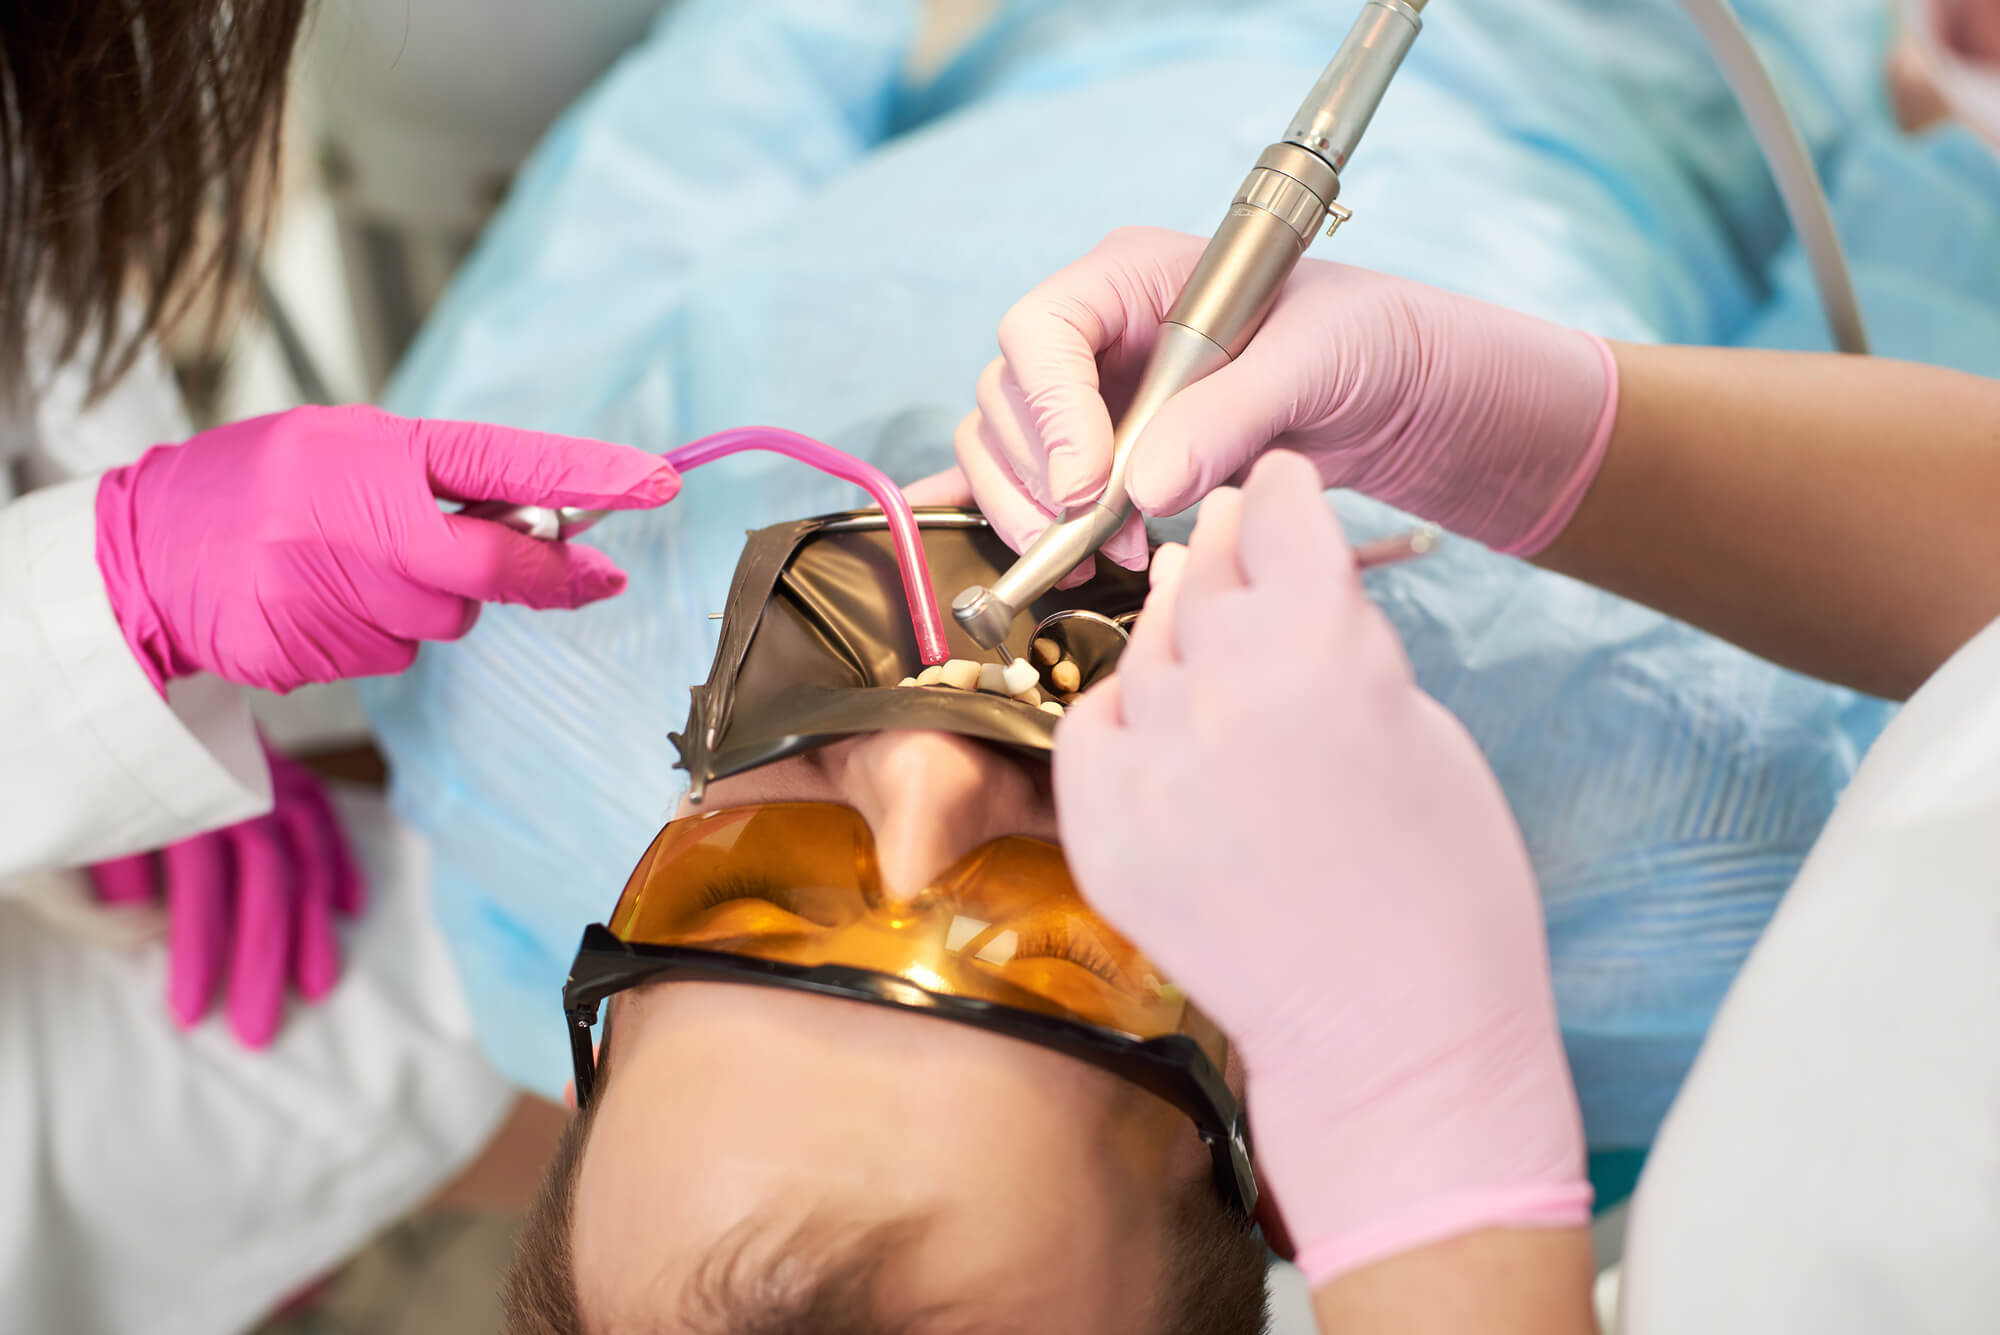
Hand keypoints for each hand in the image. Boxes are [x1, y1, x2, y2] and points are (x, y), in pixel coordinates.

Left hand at [88, 745, 362, 1048]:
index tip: (190, 1012)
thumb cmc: (74, 773)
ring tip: (318, 989)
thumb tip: (150, 935)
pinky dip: (340, 859)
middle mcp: (237, 778)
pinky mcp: (284, 767)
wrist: (122, 680)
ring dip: (312, 925)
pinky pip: (323, 813)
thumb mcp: (59, 837)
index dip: (199, 947)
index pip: (201, 877)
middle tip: (257, 1030)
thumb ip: (90, 892)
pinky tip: (350, 908)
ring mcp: (270, 770)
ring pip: (303, 851)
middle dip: (264, 957)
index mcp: (178, 788)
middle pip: (265, 873)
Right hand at [95, 404, 680, 692]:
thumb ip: (440, 483)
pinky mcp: (297, 650)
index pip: (499, 461)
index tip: (655, 481)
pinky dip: (374, 634)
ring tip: (356, 567)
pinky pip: (386, 655)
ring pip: (440, 624)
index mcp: (366, 450)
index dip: (584, 474)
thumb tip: (551, 528)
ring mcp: (319, 591)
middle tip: (578, 572)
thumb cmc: (257, 486)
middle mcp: (346, 519)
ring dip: (429, 605)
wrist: (140, 550)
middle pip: (487, 574)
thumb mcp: (344, 449)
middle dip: (540, 579)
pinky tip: (320, 602)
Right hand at [955, 226, 1616, 574]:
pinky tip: (1061, 556)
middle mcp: (1094, 331)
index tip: (1087, 484)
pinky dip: (1026, 520)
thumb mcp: (1309, 365)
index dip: (1048, 410)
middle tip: (1101, 535)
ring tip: (1102, 557)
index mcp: (1131, 276)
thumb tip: (1145, 487)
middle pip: (1007, 397)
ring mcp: (1088, 392)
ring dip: (1031, 511)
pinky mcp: (1096, 451)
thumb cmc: (1358, 341)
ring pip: (1002, 447)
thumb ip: (1231, 416)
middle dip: (1040, 477)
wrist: (1388, 391)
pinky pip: (1025, 482)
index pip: (1041, 330)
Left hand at [1054, 452, 1589, 1282]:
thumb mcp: (1421, 724)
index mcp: (1324, 651)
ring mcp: (1152, 764)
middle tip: (1233, 544)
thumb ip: (1340, 639)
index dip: (1278, 494)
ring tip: (1210, 643)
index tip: (1271, 485)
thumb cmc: (1444, 887)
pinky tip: (1161, 719)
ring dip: (1179, 635)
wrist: (1391, 1035)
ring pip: (1147, 647)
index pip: (1276, 516)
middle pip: (1207, 575)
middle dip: (1229, 554)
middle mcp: (1224, 693)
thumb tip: (1281, 581)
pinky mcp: (1103, 828)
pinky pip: (1093, 723)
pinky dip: (1123, 712)